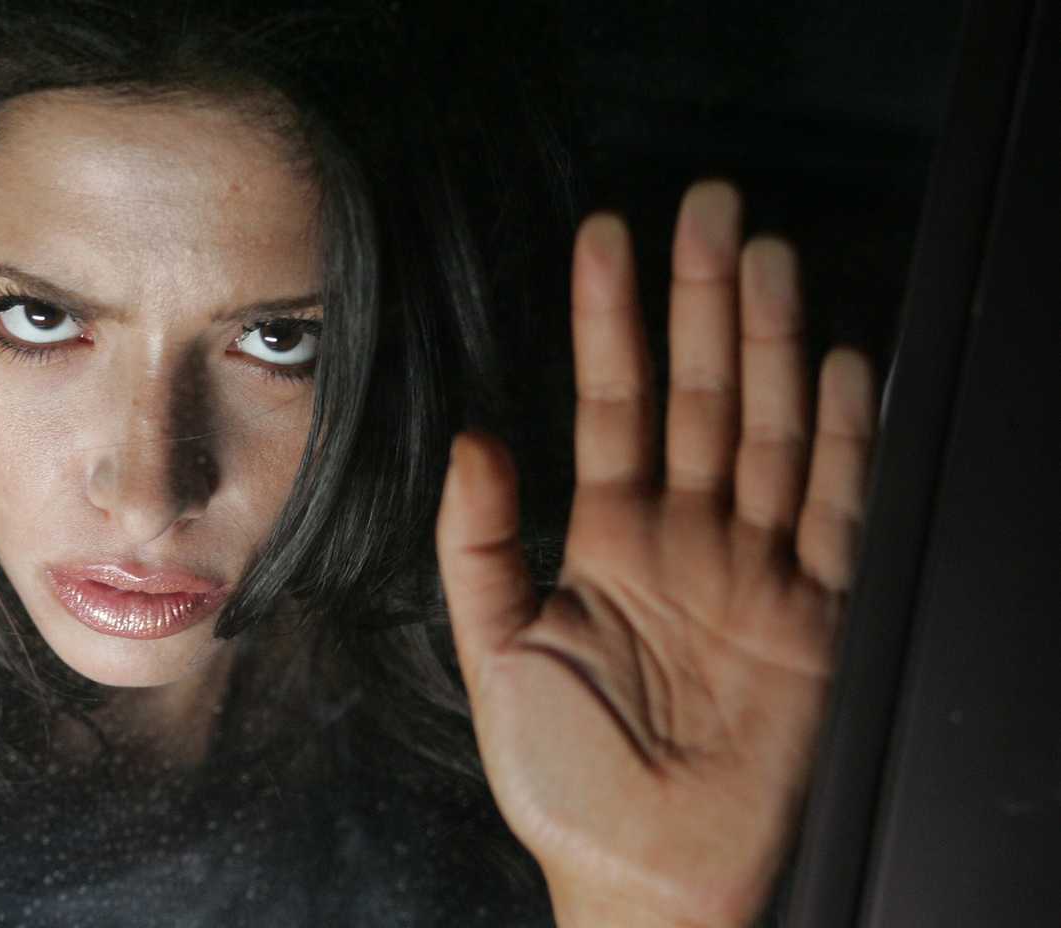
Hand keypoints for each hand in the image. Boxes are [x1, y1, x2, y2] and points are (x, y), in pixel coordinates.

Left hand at [435, 180, 876, 926]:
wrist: (646, 874)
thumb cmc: (563, 779)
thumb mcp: (496, 650)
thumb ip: (479, 543)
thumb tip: (471, 439)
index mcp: (607, 540)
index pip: (611, 402)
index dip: (609, 319)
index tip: (605, 236)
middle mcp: (685, 539)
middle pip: (698, 395)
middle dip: (703, 301)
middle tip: (709, 207)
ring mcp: (755, 568)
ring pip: (765, 429)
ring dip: (771, 344)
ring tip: (766, 255)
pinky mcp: (815, 612)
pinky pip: (831, 507)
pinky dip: (840, 438)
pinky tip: (839, 365)